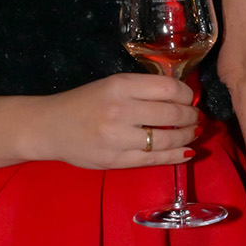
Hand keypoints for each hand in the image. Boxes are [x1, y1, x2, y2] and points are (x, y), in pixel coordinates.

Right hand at [21, 71, 198, 169]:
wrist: (50, 127)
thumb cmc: (83, 103)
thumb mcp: (111, 85)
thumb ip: (142, 89)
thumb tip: (181, 96)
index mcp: (120, 86)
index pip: (168, 88)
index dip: (187, 94)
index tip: (190, 98)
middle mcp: (120, 110)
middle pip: (172, 114)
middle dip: (191, 116)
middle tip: (195, 118)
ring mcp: (119, 138)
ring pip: (168, 139)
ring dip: (187, 136)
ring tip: (192, 133)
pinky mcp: (118, 160)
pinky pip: (156, 159)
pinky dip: (176, 155)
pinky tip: (186, 151)